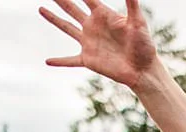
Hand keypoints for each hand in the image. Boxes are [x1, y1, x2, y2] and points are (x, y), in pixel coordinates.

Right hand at [40, 0, 158, 88]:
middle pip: (72, 8)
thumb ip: (132, 3)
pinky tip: (48, 61)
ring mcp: (89, 42)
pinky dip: (60, 61)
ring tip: (41, 9)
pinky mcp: (88, 59)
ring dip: (54, 19)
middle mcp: (93, 26)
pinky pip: (70, 61)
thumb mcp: (138, 22)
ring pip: (67, 28)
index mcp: (103, 15)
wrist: (143, 70)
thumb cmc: (144, 45)